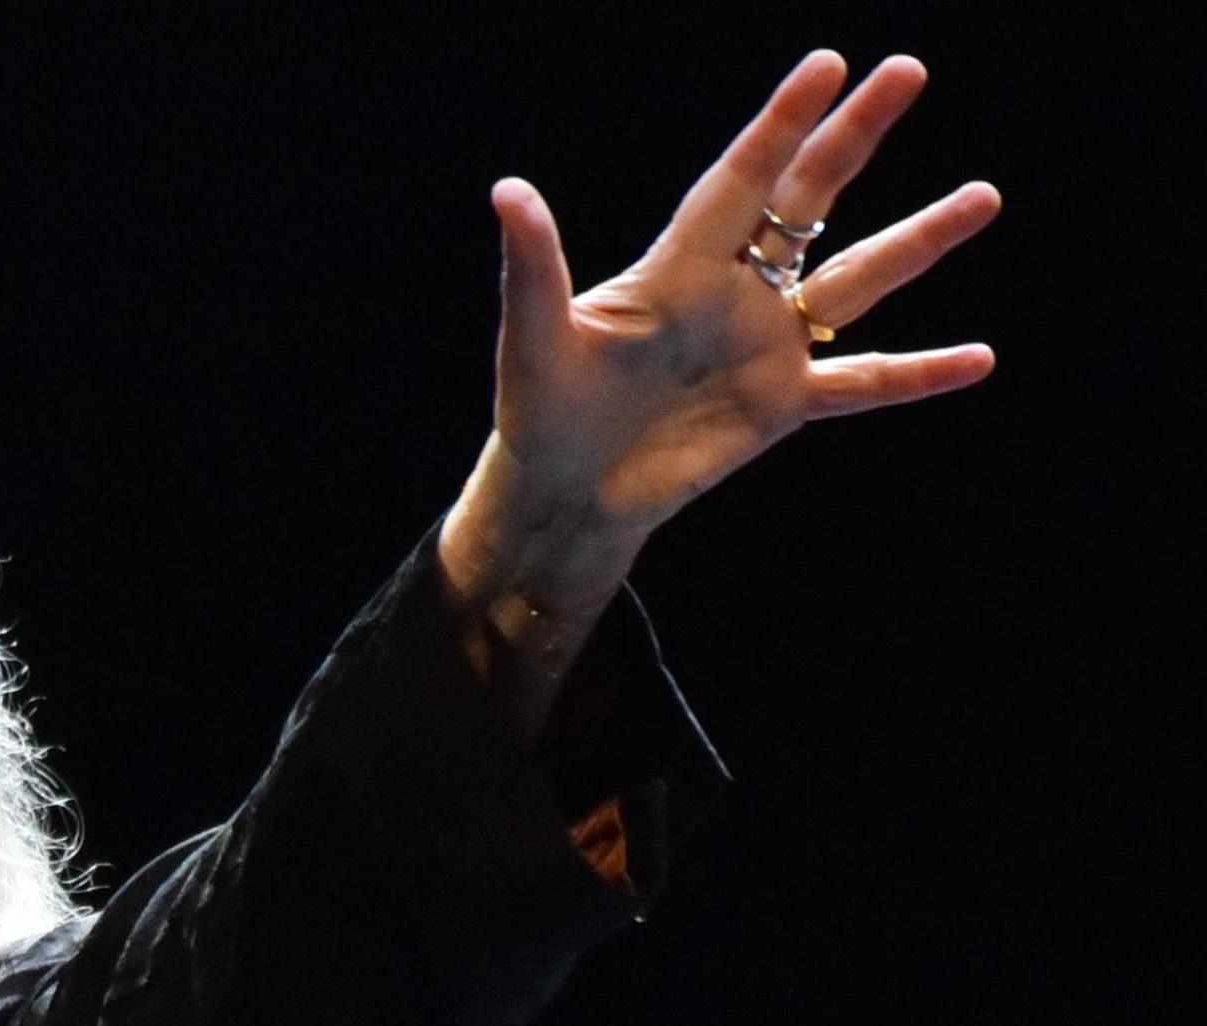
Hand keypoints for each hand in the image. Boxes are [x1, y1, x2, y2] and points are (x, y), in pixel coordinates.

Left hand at [442, 51, 1000, 625]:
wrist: (560, 495)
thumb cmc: (538, 411)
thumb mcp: (533, 339)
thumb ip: (533, 266)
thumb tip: (507, 192)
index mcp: (676, 268)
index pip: (739, 180)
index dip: (781, 125)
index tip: (829, 64)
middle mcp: (732, 293)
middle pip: (808, 200)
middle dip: (854, 137)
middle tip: (908, 69)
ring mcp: (765, 345)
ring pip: (857, 280)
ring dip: (919, 241)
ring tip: (984, 196)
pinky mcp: (780, 404)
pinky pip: (863, 382)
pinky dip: (919, 373)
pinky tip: (980, 358)